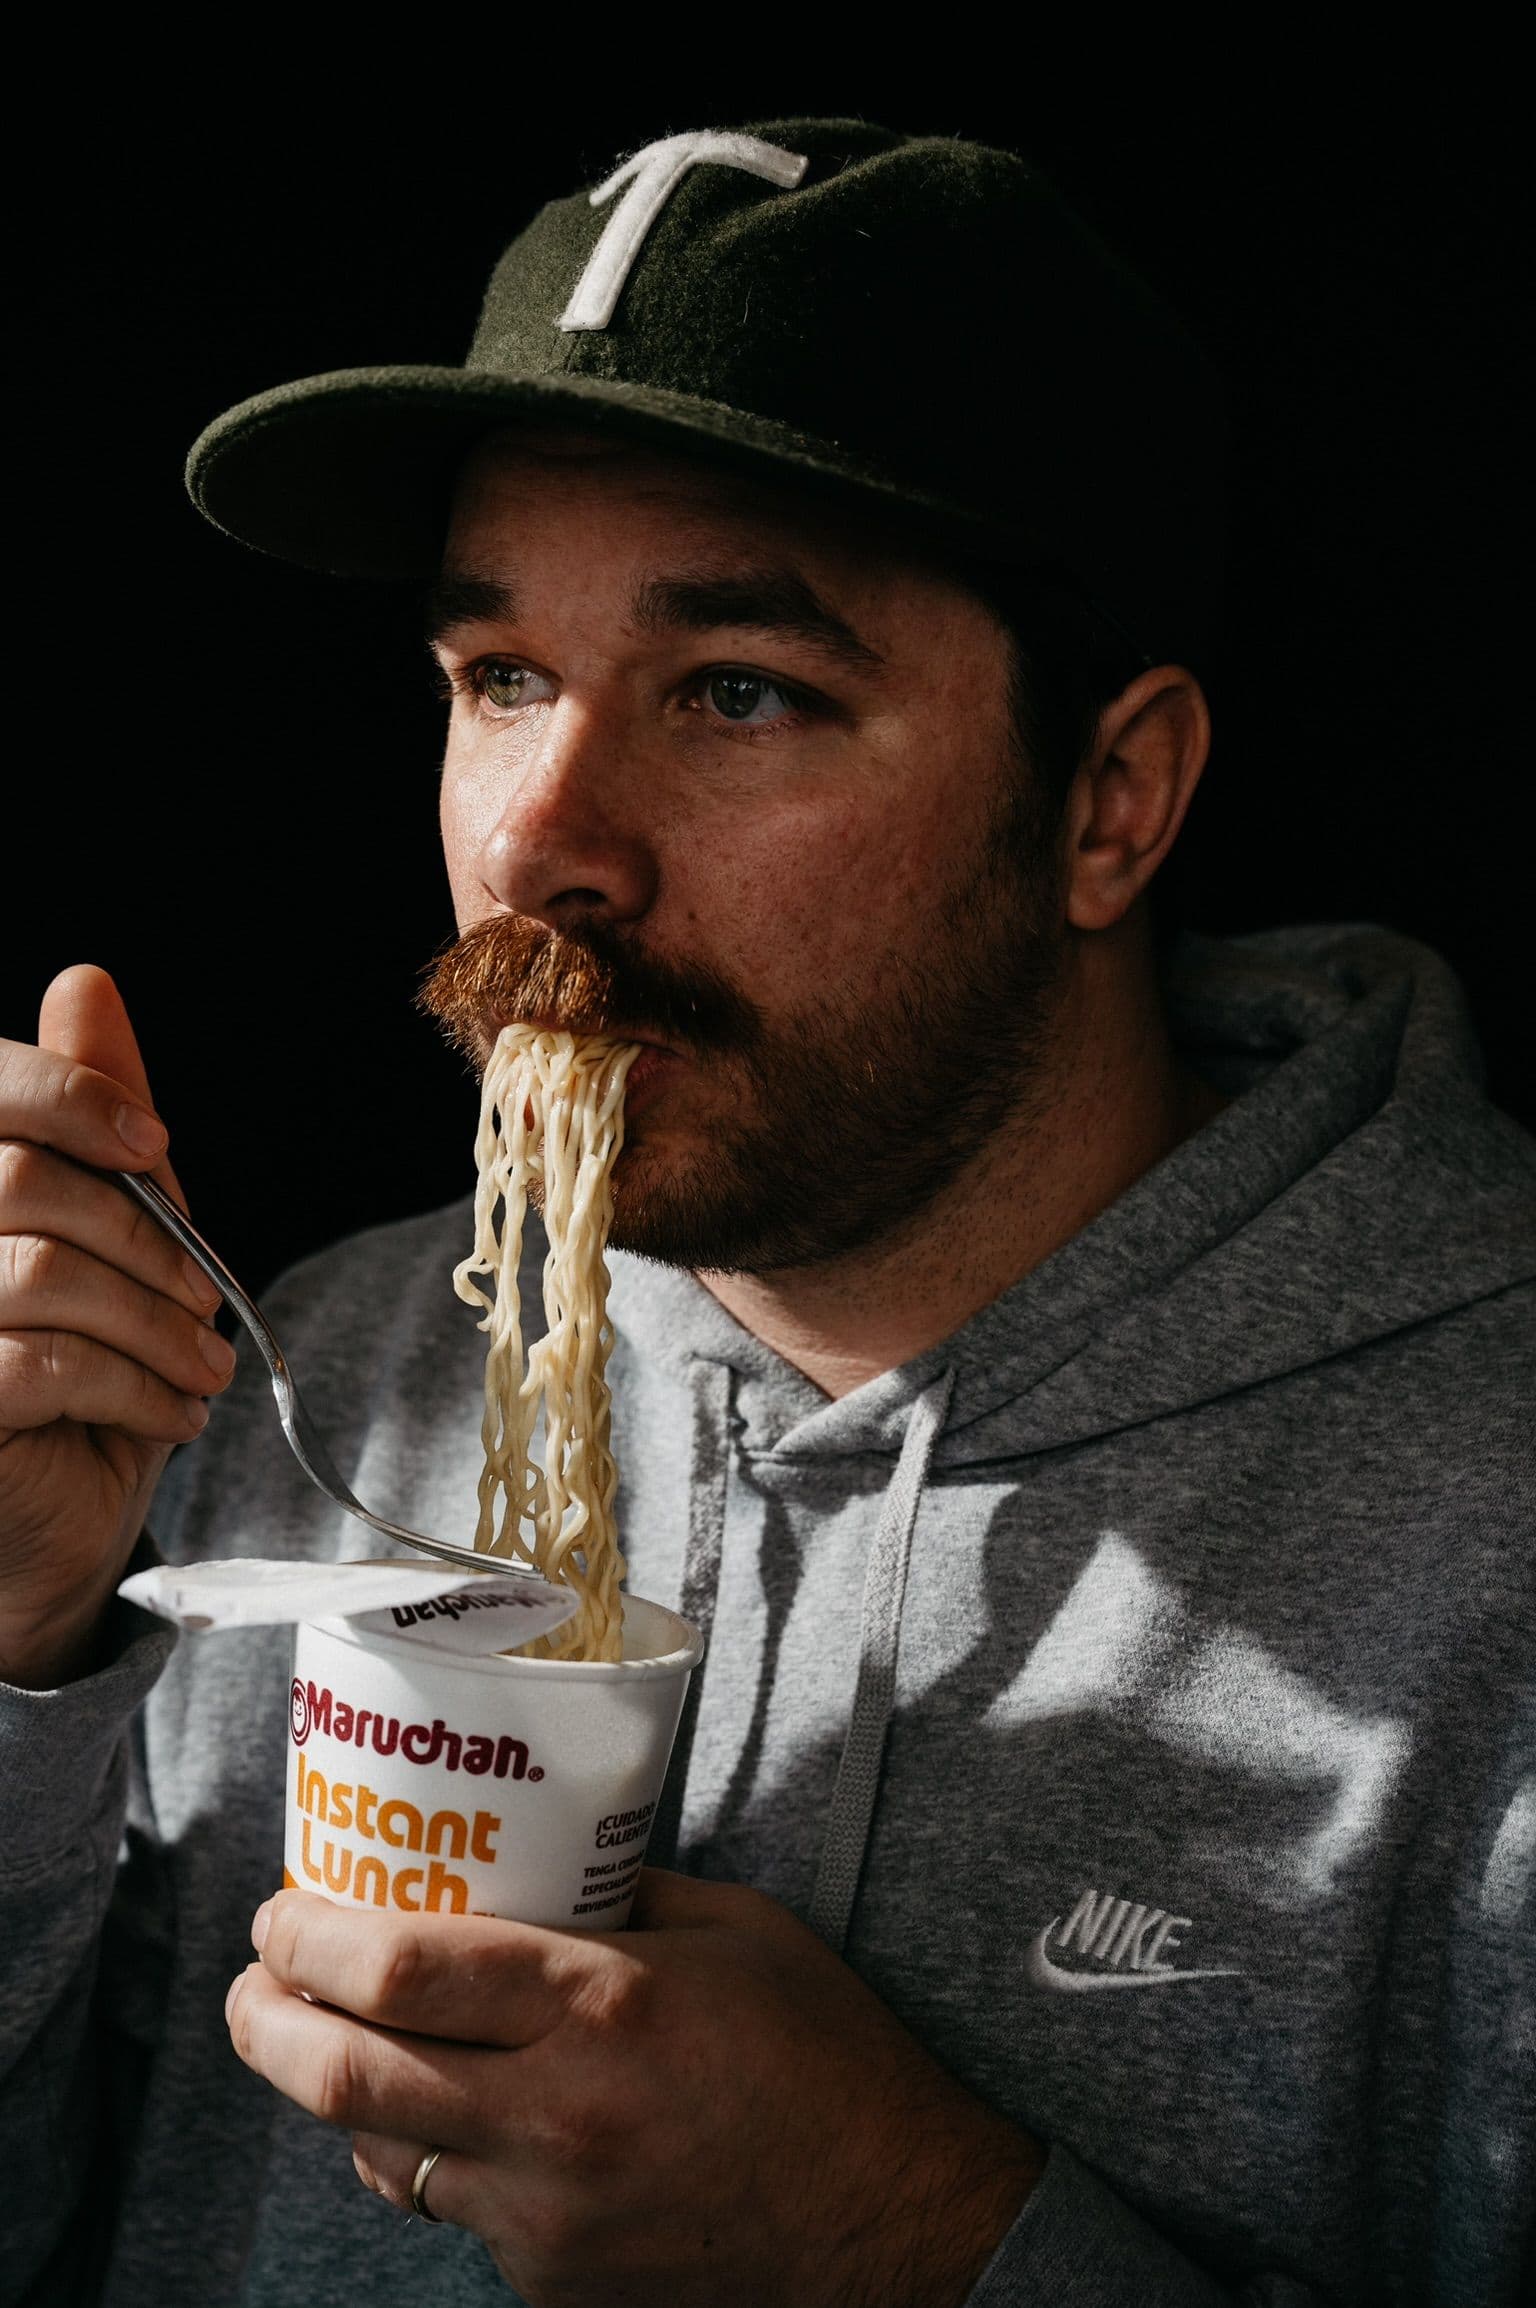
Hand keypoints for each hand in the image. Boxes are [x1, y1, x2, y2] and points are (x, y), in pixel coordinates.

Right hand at [0, 966, 234, 1686]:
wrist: (53, 1530)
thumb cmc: (76, 1375)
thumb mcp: (107, 1238)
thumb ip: (88, 1126)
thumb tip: (84, 985)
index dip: (68, 1095)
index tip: (155, 1146)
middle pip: (25, 1181)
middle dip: (146, 1238)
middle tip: (207, 1298)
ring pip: (43, 1274)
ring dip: (155, 1323)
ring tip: (204, 1368)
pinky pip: (41, 1363)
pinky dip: (134, 1384)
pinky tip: (173, 1411)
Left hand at [226, 1874, 1040, 2307]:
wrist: (897, 2223)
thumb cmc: (828, 2058)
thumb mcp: (737, 1930)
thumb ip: (623, 1897)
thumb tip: (534, 1864)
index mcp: (602, 2004)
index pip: (400, 1968)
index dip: (309, 1936)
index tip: (281, 1907)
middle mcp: (556, 2115)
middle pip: (346, 2075)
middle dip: (267, 2021)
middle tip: (255, 1980)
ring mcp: (548, 2215)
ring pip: (379, 2151)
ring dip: (332, 2092)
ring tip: (326, 2039)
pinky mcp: (554, 2281)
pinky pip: (451, 2210)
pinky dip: (424, 2154)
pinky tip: (444, 2114)